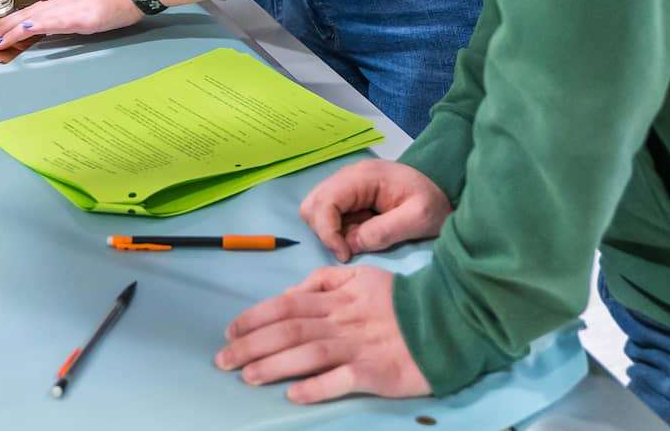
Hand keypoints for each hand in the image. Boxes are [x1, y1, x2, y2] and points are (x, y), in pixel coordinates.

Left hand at [0, 0, 140, 48]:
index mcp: (64, 0)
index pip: (34, 10)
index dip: (13, 19)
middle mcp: (63, 4)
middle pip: (28, 15)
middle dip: (5, 27)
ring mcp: (72, 10)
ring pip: (36, 20)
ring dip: (13, 30)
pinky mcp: (82, 18)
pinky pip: (56, 23)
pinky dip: (38, 25)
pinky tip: (23, 29)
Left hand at [216, 267, 429, 403]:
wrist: (446, 318)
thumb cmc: (398, 300)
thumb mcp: (361, 276)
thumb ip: (324, 281)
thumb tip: (290, 293)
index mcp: (337, 297)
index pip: (286, 304)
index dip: (254, 316)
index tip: (228, 330)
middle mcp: (342, 320)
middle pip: (289, 329)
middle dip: (251, 344)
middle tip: (223, 360)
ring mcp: (358, 346)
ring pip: (308, 352)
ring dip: (274, 365)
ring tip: (247, 377)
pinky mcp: (376, 371)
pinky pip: (341, 379)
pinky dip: (316, 386)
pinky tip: (294, 394)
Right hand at [299, 161, 452, 263]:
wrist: (445, 188)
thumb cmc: (434, 201)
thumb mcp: (419, 218)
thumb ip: (385, 231)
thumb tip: (351, 244)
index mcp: (363, 177)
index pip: (324, 203)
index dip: (327, 232)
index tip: (345, 255)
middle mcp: (348, 176)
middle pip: (312, 205)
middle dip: (324, 232)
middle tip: (348, 249)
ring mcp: (347, 184)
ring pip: (315, 209)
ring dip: (328, 231)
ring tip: (354, 241)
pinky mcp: (350, 195)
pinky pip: (328, 214)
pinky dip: (335, 229)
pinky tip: (358, 234)